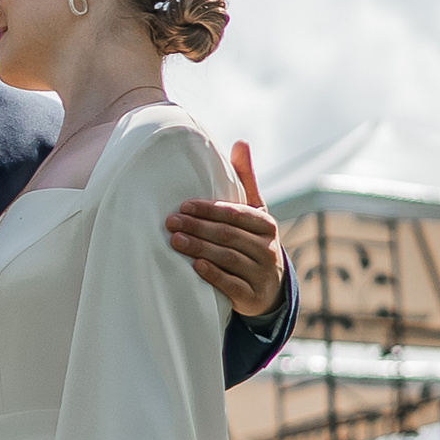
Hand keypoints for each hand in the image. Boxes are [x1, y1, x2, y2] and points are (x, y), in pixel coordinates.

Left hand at [163, 138, 283, 319]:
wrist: (269, 289)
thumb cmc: (253, 241)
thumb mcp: (255, 212)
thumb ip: (246, 180)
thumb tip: (240, 142)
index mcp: (267, 225)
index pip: (236, 214)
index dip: (209, 210)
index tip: (183, 206)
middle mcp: (268, 249)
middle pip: (228, 235)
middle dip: (197, 228)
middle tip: (170, 222)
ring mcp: (262, 274)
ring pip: (228, 258)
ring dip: (199, 248)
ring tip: (175, 241)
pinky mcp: (252, 297)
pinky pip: (231, 285)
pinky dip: (213, 275)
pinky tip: (195, 266)